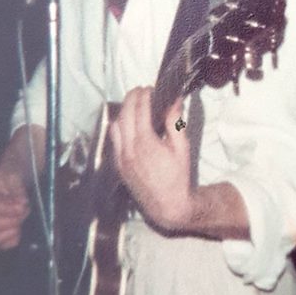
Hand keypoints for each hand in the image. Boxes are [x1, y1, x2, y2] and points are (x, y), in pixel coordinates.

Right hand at [0, 166, 29, 248]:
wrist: (13, 172)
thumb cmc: (13, 171)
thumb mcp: (15, 175)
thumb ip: (18, 190)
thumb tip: (21, 204)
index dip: (14, 210)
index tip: (24, 204)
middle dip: (15, 218)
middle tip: (24, 209)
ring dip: (14, 229)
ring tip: (21, 216)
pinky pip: (0, 242)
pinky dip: (10, 240)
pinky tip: (18, 234)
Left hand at [111, 87, 190, 231]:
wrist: (167, 205)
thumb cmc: (178, 177)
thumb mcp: (182, 148)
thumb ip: (175, 123)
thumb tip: (174, 101)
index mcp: (145, 143)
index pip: (140, 110)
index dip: (144, 95)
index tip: (151, 88)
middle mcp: (129, 149)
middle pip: (124, 114)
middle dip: (132, 98)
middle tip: (141, 91)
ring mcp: (121, 158)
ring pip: (115, 126)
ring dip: (123, 111)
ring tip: (134, 105)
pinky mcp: (118, 166)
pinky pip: (113, 140)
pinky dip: (119, 127)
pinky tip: (128, 124)